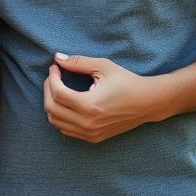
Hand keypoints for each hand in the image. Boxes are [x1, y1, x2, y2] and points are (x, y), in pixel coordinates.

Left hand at [43, 54, 169, 142]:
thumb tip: (58, 58)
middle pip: (51, 109)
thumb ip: (78, 62)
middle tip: (53, 77)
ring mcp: (90, 133)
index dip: (52, 78)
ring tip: (58, 88)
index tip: (54, 67)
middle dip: (47, 90)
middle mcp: (87, 123)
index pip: (57, 93)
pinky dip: (60, 117)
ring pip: (56, 122)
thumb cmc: (127, 82)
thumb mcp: (103, 67)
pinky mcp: (93, 138)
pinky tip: (66, 103)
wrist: (147, 103)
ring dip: (52, 104)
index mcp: (89, 105)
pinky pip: (66, 130)